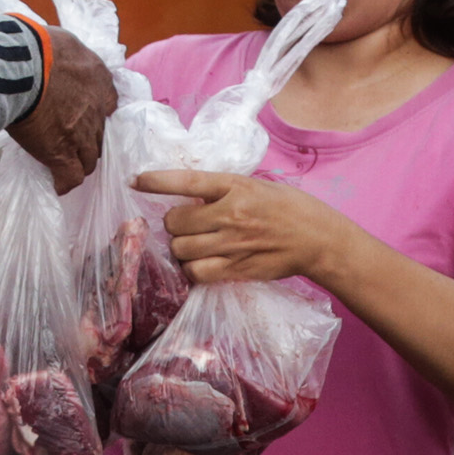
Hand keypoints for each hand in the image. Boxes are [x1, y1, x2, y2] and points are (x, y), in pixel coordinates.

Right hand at [6, 28, 112, 193]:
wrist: (20, 65)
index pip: (108, 105)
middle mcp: (96, 109)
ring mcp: (81, 134)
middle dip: (87, 141)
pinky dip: (64, 182)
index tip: (82, 117)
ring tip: (63, 165)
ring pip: (88, 159)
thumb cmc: (35, 45)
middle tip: (69, 143)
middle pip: (99, 135)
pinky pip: (70, 177)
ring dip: (77, 163)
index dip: (94, 114)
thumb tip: (57, 56)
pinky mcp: (61, 153)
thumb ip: (67, 55)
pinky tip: (57, 183)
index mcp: (99, 79)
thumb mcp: (62, 42)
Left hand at [139, 167, 359, 291]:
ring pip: (181, 250)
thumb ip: (223, 192)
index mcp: (235, 187)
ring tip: (195, 245)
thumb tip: (190, 200)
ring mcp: (232, 244)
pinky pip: (197, 273)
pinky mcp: (237, 269)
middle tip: (186, 225)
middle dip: (174, 224)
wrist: (318, 239)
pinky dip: (192, 270)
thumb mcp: (256, 187)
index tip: (136, 181)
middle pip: (175, 223)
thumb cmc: (288, 208)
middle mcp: (230, 214)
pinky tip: (201, 264)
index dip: (157, 181)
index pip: (187, 181)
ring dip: (181, 248)